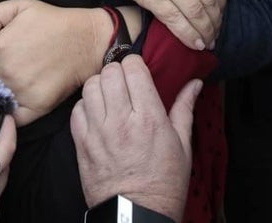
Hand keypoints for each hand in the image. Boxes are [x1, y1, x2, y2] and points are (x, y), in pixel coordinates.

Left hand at [0, 0, 108, 125]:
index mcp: (0, 46)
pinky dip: (11, 113)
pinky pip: (11, 117)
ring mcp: (21, 90)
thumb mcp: (23, 5)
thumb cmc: (55, 22)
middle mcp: (7, 70)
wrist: (86, 41)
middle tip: (6, 72)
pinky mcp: (36, 105)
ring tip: (13, 85)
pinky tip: (17, 102)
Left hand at [70, 56, 199, 221]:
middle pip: (109, 72)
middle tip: (124, 83)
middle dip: (117, 71)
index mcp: (149, 118)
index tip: (138, 71)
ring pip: (90, 87)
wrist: (136, 216)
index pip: (133, 69)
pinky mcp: (82, 144)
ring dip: (100, 86)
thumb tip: (194, 83)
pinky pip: (76, 110)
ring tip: (109, 97)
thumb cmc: (164, 183)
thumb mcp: (183, 146)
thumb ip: (184, 108)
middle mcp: (121, 120)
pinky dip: (85, 106)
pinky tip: (96, 114)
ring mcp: (98, 132)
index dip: (135, 64)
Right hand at [94, 0, 224, 51]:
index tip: (220, 13)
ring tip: (207, 43)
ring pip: (195, 13)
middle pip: (209, 1)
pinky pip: (175, 20)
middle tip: (216, 34)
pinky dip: (188, 35)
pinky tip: (194, 44)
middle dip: (215, 21)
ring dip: (204, 31)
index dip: (222, 2)